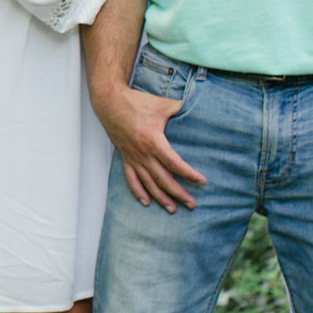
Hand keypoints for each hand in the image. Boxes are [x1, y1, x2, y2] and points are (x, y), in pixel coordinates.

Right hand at [91, 83, 207, 212]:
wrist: (110, 102)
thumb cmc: (135, 102)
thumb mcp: (162, 104)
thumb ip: (180, 108)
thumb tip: (195, 108)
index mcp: (153, 141)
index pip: (174, 163)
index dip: (188, 174)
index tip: (201, 181)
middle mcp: (142, 153)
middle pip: (163, 179)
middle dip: (178, 193)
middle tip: (191, 204)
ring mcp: (133, 157)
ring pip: (148, 183)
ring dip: (161, 198)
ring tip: (172, 209)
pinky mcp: (125, 157)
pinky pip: (131, 179)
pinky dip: (138, 192)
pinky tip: (146, 202)